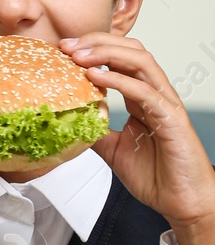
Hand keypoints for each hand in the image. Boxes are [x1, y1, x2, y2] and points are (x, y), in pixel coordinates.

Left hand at [62, 34, 214, 244]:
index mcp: (141, 98)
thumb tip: (67, 123)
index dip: (92, 49)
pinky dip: (119, 80)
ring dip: (107, 53)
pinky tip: (95, 77)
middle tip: (67, 45)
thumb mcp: (112, 149)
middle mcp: (154, 95)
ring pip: (141, 62)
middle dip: (97, 42)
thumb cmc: (156, 175)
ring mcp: (164, 104)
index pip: (120, 59)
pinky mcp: (172, 119)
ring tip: (78, 55)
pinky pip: (146, 92)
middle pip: (131, 51)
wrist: (182, 202)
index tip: (63, 49)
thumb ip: (94, 131)